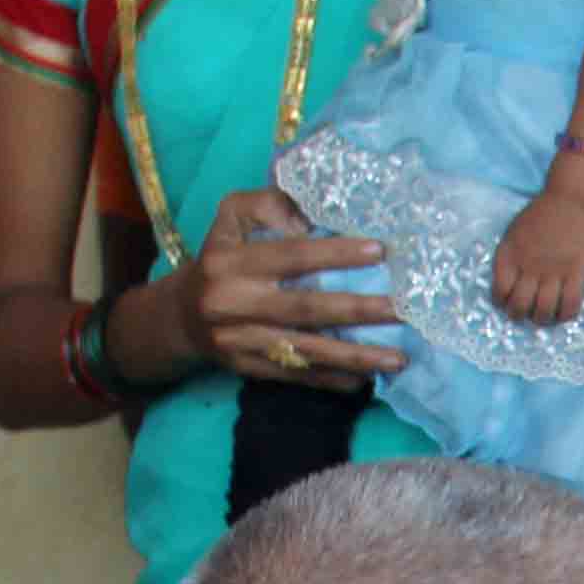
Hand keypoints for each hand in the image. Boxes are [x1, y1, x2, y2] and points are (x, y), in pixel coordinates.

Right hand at [177, 188, 402, 390]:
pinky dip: (332, 378)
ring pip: (306, 349)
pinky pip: (297, 375)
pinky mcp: (247, 369)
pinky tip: (366, 378)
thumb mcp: (230, 218)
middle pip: (305, 308)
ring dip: (355, 356)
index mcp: (231, 261)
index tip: (380, 251)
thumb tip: (310, 211)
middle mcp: (233, 302)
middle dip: (358, 310)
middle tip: (403, 310)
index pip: (291, 255)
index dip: (335, 253)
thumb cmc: (220, 258)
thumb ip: (267, 205)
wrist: (180, 316)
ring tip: (396, 358)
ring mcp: (240, 341)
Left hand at [490, 186, 583, 327]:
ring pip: (544, 310)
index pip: (499, 291)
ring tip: (544, 316)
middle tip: (525, 312)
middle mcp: (529, 267)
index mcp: (510, 255)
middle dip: (519, 315)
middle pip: (519, 306)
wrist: (570, 200)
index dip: (501, 302)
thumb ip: (509, 258)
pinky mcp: (577, 273)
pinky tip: (564, 312)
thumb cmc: (540, 214)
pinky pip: (570, 304)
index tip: (507, 302)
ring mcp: (554, 271)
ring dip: (542, 319)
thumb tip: (509, 283)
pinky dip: (566, 314)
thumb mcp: (513, 233)